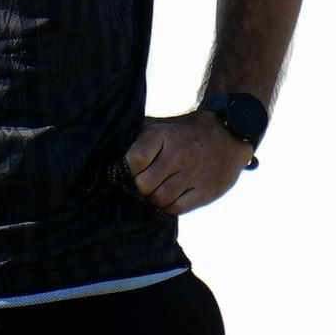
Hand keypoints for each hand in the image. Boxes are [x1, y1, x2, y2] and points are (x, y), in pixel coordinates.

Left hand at [125, 110, 258, 216]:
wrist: (229, 134)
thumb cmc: (183, 133)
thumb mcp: (160, 126)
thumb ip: (135, 139)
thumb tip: (106, 157)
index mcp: (164, 135)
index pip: (134, 161)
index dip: (128, 169)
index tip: (131, 170)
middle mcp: (179, 154)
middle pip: (144, 185)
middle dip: (139, 187)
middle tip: (141, 184)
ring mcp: (194, 174)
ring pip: (160, 199)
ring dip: (152, 199)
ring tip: (155, 191)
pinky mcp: (207, 190)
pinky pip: (177, 208)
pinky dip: (168, 206)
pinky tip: (169, 197)